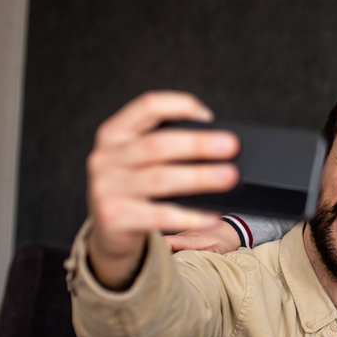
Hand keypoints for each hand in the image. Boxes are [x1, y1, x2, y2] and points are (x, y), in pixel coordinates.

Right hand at [86, 91, 239, 288]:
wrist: (106, 230)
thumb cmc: (132, 186)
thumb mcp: (136, 158)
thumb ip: (164, 146)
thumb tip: (217, 144)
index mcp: (113, 133)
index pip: (147, 106)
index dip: (180, 106)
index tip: (208, 117)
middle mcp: (105, 157)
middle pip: (157, 145)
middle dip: (198, 144)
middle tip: (231, 146)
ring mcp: (107, 188)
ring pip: (161, 179)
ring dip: (200, 177)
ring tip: (229, 176)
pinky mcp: (115, 217)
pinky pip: (160, 216)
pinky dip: (190, 216)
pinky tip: (211, 216)